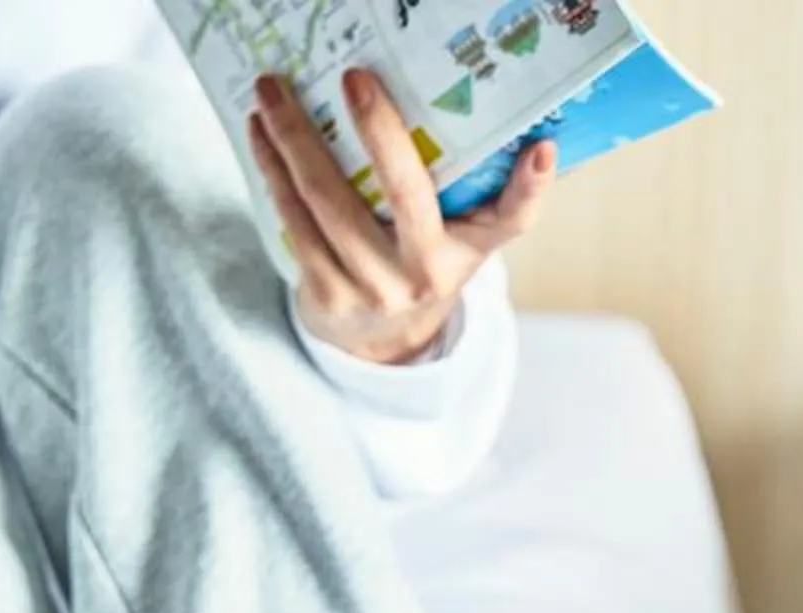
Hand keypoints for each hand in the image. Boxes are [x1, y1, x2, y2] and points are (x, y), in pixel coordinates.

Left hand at [246, 68, 553, 366]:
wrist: (380, 345)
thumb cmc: (423, 266)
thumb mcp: (465, 239)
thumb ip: (488, 195)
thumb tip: (525, 135)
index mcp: (464, 253)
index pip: (510, 219)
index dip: (530, 187)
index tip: (541, 148)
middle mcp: (423, 274)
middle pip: (403, 192)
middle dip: (378, 130)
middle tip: (354, 78)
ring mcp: (372, 287)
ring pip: (329, 201)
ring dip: (295, 141)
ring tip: (274, 93)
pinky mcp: (325, 293)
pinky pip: (295, 221)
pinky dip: (274, 173)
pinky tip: (261, 135)